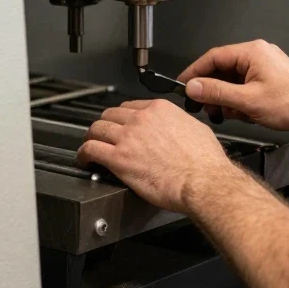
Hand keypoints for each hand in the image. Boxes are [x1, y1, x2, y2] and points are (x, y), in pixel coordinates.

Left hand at [77, 99, 230, 213]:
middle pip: (110, 115)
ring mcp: (128, 137)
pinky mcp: (119, 158)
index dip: (123, 117)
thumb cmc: (205, 162)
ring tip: (91, 147)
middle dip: (105, 125)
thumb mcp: (197, 130)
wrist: (202, 181)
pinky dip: (83, 154)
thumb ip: (180, 124)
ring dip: (92, 138)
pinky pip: (91, 149)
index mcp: (159, 110)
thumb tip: (179, 129)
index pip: (131, 106)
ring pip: (97, 129)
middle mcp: (141, 119)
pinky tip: (85, 160)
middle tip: (104, 136)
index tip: (121, 125)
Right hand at [179, 39, 288, 134]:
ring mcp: (265, 66)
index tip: (183, 84)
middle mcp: (258, 54)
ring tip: (230, 113)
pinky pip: (245, 86)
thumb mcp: (248, 101)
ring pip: (233, 80)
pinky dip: (240, 100)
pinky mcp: (269, 78)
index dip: (195, 72)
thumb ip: (217, 92)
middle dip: (213, 90)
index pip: (213, 57)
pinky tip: (244, 114)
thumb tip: (194, 86)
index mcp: (252, 52)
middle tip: (204, 106)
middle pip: (222, 69)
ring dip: (228, 98)